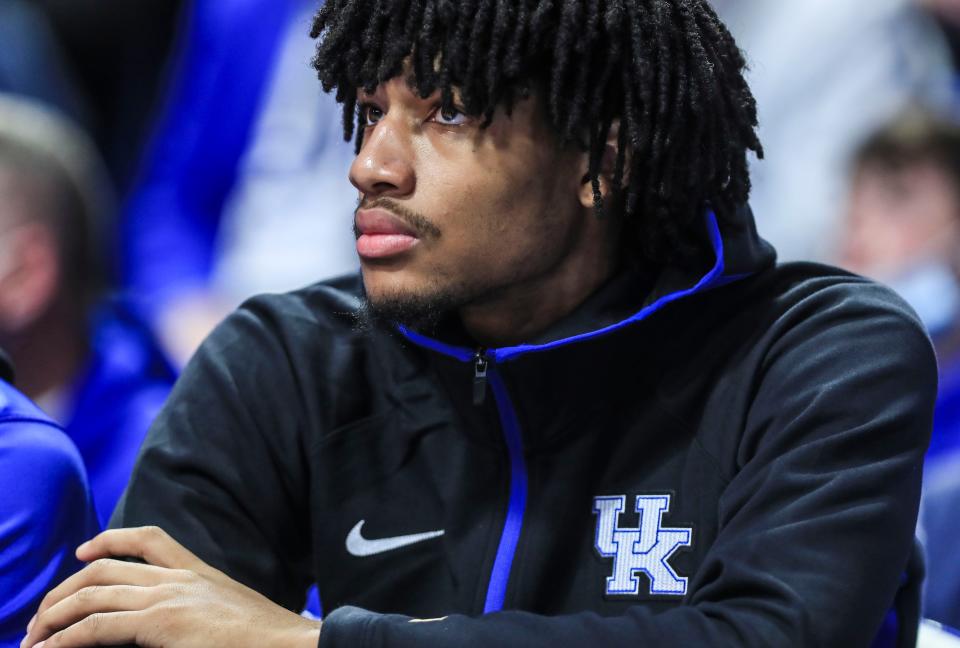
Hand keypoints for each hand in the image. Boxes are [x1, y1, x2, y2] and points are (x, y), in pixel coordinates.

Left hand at [20, 527, 320, 647]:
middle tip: (43, 614)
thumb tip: (180, 621)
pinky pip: (97, 626)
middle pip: (104, 568)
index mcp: (199, 571)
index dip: (109, 540)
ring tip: (34, 635)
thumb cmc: (266, 638)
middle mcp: (179, 578)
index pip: (148, 539)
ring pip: (93, 595)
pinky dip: (66, 637)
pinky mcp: (161, 624)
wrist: (289, 643)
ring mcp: (169, 598)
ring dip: (54, 616)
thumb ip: (202, 607)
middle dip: (64, 589)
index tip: (84, 552)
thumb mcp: (231, 610)